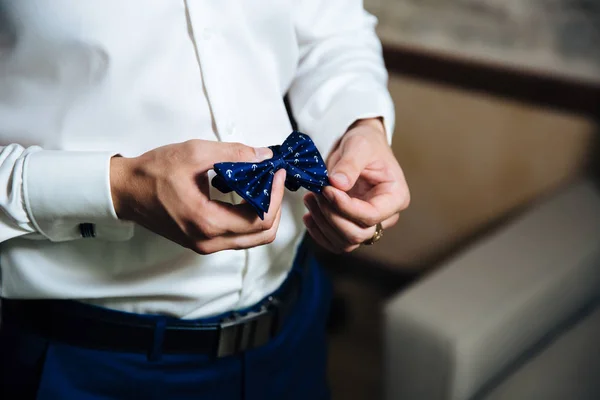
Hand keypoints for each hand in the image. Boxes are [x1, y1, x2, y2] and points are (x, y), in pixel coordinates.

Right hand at [110, 140, 286, 253]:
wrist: (125, 190)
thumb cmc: (153, 171)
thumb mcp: (196, 153)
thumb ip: (234, 154)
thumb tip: (264, 155)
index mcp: (207, 222)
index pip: (260, 220)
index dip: (276, 196)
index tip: (277, 172)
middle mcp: (208, 241)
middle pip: (263, 235)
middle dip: (275, 207)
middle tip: (275, 181)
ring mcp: (205, 245)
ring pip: (252, 239)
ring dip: (264, 214)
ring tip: (264, 186)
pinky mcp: (202, 242)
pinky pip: (238, 237)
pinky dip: (250, 219)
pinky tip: (247, 195)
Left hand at [303, 118, 409, 252]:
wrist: (360, 147)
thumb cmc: (367, 144)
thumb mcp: (359, 146)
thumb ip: (350, 164)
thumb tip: (337, 184)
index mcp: (395, 197)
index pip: (371, 216)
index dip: (345, 207)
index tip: (327, 190)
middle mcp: (386, 216)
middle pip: (358, 234)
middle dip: (331, 216)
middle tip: (315, 194)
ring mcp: (369, 224)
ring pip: (345, 242)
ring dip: (323, 224)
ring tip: (310, 198)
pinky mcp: (353, 226)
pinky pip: (336, 242)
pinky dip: (319, 232)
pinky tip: (309, 215)